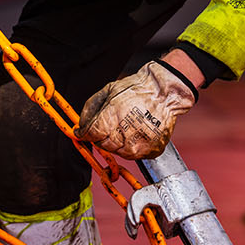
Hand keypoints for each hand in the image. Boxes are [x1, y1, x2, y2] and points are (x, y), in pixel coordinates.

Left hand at [79, 56, 200, 159]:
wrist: (164, 93)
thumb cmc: (137, 90)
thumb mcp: (107, 91)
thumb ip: (90, 110)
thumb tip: (81, 126)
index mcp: (111, 120)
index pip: (90, 136)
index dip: (85, 133)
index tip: (85, 131)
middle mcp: (124, 137)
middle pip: (103, 145)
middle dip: (103, 136)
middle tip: (112, 123)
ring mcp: (139, 146)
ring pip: (118, 152)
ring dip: (118, 142)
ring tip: (127, 126)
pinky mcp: (151, 151)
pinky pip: (135, 155)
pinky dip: (133, 146)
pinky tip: (137, 132)